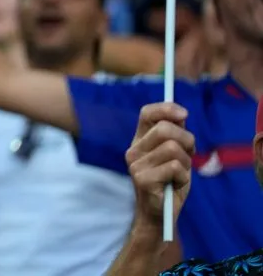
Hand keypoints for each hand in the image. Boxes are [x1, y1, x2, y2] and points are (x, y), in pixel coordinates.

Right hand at [125, 102, 193, 229]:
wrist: (160, 214)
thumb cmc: (170, 182)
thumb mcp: (176, 155)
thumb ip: (176, 134)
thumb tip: (181, 114)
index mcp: (140, 140)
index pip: (147, 113)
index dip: (166, 108)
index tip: (184, 114)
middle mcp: (133, 149)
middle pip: (164, 129)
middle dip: (186, 140)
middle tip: (189, 154)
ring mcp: (136, 165)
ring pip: (172, 148)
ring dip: (186, 162)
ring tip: (180, 173)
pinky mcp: (142, 179)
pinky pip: (175, 167)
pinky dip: (183, 177)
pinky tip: (176, 184)